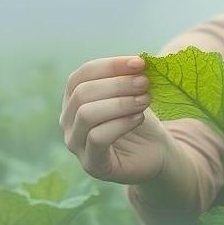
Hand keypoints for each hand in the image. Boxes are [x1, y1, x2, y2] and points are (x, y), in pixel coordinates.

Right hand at [61, 55, 167, 183]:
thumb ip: (130, 76)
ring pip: (86, 115)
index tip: (139, 62)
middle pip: (82, 93)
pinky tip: (139, 118)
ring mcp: (76, 144)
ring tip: (145, 99)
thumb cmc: (140, 117)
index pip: (82, 75)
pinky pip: (97, 139)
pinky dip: (120, 124)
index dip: (110, 66)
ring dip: (120, 103)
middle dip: (117, 84)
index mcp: (74, 98)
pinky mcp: (91, 164)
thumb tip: (138, 60)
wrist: (155, 153)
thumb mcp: (134, 93)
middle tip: (144, 82)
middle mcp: (68, 120)